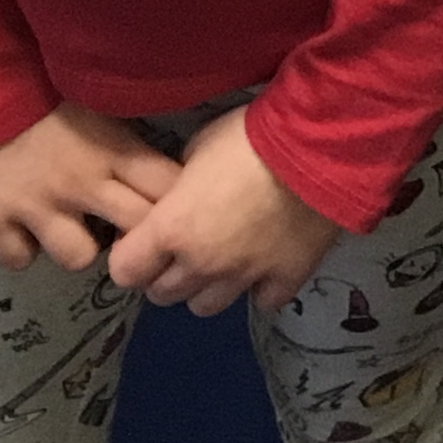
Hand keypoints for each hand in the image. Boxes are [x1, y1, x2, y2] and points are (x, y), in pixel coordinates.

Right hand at [0, 105, 183, 272]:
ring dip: (75, 243)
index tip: (169, 204)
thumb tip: (156, 150)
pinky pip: (20, 260)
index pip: (168, 188)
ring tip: (63, 224)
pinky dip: (20, 247)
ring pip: (80, 257)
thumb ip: (120, 130)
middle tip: (121, 225)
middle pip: (137, 230)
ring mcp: (36, 207)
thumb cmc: (35, 74)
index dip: (174, 201)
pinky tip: (18, 227)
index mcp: (113, 147)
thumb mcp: (91, 95)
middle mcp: (82, 184)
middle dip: (137, 233)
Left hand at [101, 106, 343, 316]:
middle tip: (183, 248)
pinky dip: (259, 288)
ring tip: (222, 261)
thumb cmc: (251, 135)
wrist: (317, 146)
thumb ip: (181, 181)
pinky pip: (261, 301)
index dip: (131, 256)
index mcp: (171, 228)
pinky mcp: (285, 279)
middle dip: (165, 273)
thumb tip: (182, 193)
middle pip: (162, 294)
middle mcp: (201, 262)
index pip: (124, 271)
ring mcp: (244, 276)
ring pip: (205, 307)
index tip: (144, 241)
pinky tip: (265, 265)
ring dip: (206, 287)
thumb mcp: (200, 144)